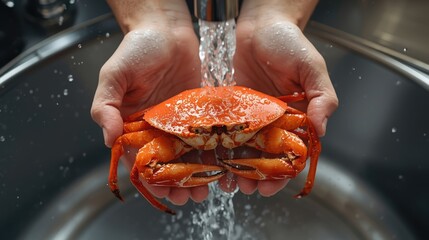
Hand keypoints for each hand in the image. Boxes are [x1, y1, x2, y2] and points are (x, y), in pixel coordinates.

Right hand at [91, 1, 205, 204]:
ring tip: (209, 187)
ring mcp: (182, 120)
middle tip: (191, 196)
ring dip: (198, 173)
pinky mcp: (202, 111)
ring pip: (191, 154)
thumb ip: (105, 106)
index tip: (163, 192)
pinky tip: (223, 163)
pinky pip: (209, 135)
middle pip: (169, 162)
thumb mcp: (114, 75)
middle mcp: (159, 126)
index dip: (151, 178)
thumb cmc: (138, 48)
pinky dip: (215, 151)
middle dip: (179, 183)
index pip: (141, 158)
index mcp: (135, 124)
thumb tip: (107, 139)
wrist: (167, 29)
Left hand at [217, 0, 337, 195]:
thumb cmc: (288, 42)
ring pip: (241, 150)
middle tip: (247, 189)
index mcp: (294, 117)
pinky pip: (222, 132)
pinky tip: (212, 161)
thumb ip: (322, 97)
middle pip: (263, 157)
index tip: (273, 187)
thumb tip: (321, 130)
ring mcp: (247, 116)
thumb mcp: (312, 67)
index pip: (291, 153)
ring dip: (235, 169)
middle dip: (256, 177)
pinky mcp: (227, 107)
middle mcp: (270, 121)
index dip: (283, 173)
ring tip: (228, 182)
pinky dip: (218, 149)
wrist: (259, 23)